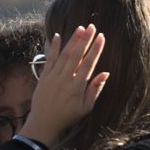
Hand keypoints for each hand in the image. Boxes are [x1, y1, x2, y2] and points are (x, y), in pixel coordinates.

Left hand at [20, 25, 108, 147]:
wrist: (44, 123)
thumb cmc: (67, 116)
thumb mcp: (85, 107)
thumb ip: (95, 89)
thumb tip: (105, 74)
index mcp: (78, 86)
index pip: (89, 63)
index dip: (96, 49)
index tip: (101, 37)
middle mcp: (66, 78)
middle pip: (77, 55)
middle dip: (85, 39)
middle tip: (92, 26)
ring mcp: (54, 76)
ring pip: (65, 54)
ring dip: (73, 40)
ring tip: (80, 28)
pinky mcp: (44, 76)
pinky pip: (50, 59)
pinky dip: (54, 47)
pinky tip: (57, 36)